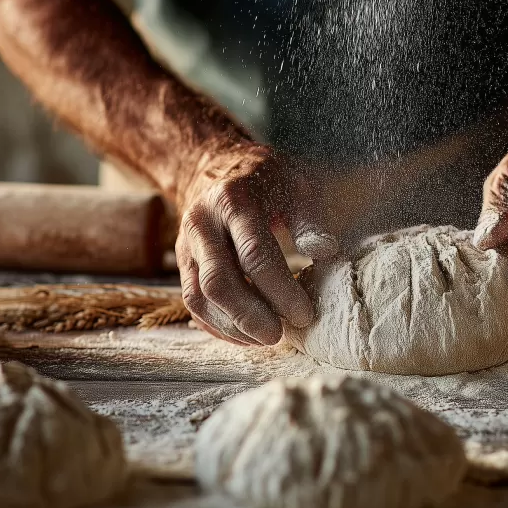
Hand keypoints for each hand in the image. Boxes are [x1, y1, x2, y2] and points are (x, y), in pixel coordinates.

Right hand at [174, 145, 337, 345]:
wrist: (216, 167)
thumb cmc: (267, 180)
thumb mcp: (296, 185)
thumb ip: (310, 220)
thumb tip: (326, 251)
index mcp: (233, 201)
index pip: (254, 255)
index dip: (280, 291)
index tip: (303, 314)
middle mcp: (202, 223)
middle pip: (218, 281)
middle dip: (250, 316)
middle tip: (279, 336)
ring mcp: (186, 245)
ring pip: (199, 297)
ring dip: (231, 326)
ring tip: (264, 339)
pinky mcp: (182, 263)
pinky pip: (192, 302)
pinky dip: (216, 325)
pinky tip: (244, 335)